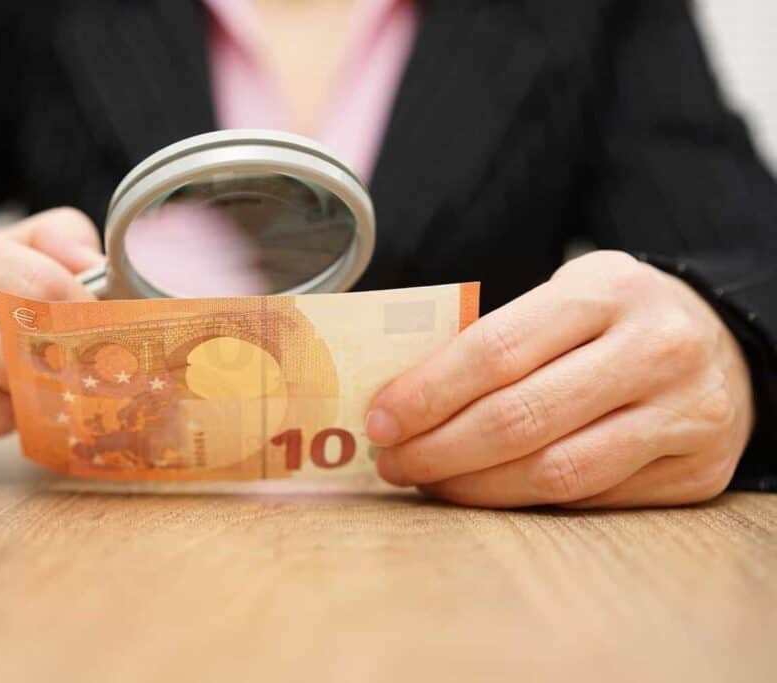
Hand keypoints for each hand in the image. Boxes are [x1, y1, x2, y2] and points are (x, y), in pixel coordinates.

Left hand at [366, 251, 754, 507]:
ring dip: (474, 488)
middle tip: (392, 463)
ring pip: (555, 472)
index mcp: (606, 290)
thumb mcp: (563, 297)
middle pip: (519, 418)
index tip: (379, 420)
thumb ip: (495, 338)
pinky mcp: (696, 470)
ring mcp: (684, 414)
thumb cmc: (613, 319)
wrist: (721, 342)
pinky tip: (487, 492)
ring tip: (429, 483)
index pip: (495, 349)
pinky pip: (589, 500)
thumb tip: (401, 400)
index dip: (427, 393)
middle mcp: (654, 349)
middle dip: (438, 449)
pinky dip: (525, 502)